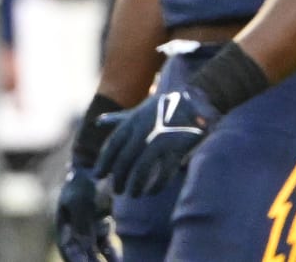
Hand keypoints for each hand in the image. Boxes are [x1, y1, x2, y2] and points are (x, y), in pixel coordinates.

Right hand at [55, 165, 119, 261]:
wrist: (98, 164)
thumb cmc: (85, 181)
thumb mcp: (81, 201)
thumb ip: (82, 224)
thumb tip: (84, 247)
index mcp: (63, 225)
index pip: (68, 250)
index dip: (76, 261)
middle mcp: (74, 230)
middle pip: (81, 255)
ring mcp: (89, 228)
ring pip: (94, 253)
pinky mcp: (103, 224)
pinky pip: (106, 244)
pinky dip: (111, 254)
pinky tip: (118, 261)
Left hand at [94, 88, 219, 197]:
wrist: (197, 100)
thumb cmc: (166, 107)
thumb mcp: (141, 110)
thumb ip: (120, 119)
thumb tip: (98, 122)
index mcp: (134, 120)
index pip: (113, 145)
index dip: (104, 162)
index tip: (98, 176)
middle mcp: (145, 129)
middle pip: (125, 160)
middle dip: (119, 178)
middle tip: (116, 191)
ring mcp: (161, 139)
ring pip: (142, 169)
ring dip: (136, 185)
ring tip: (133, 194)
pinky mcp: (178, 147)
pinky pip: (164, 173)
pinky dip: (157, 185)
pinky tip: (152, 191)